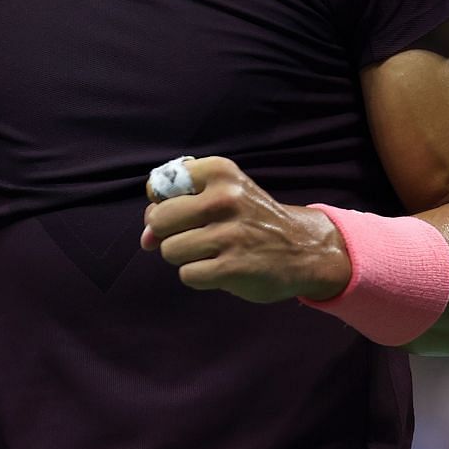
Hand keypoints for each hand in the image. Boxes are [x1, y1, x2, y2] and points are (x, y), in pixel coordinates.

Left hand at [140, 156, 351, 303]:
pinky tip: (220, 269)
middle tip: (196, 235)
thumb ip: (177, 206)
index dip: (163, 204)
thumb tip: (145, 239)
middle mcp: (224, 198)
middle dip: (169, 233)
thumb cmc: (251, 220)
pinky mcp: (232, 267)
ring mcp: (229, 233)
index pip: (160, 186)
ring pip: (170, 250)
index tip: (184, 211)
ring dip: (185, 257)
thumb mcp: (224, 193)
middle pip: (159, 220)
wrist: (303, 249)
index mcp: (220, 172)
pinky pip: (187, 274)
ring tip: (212, 252)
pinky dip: (198, 276)